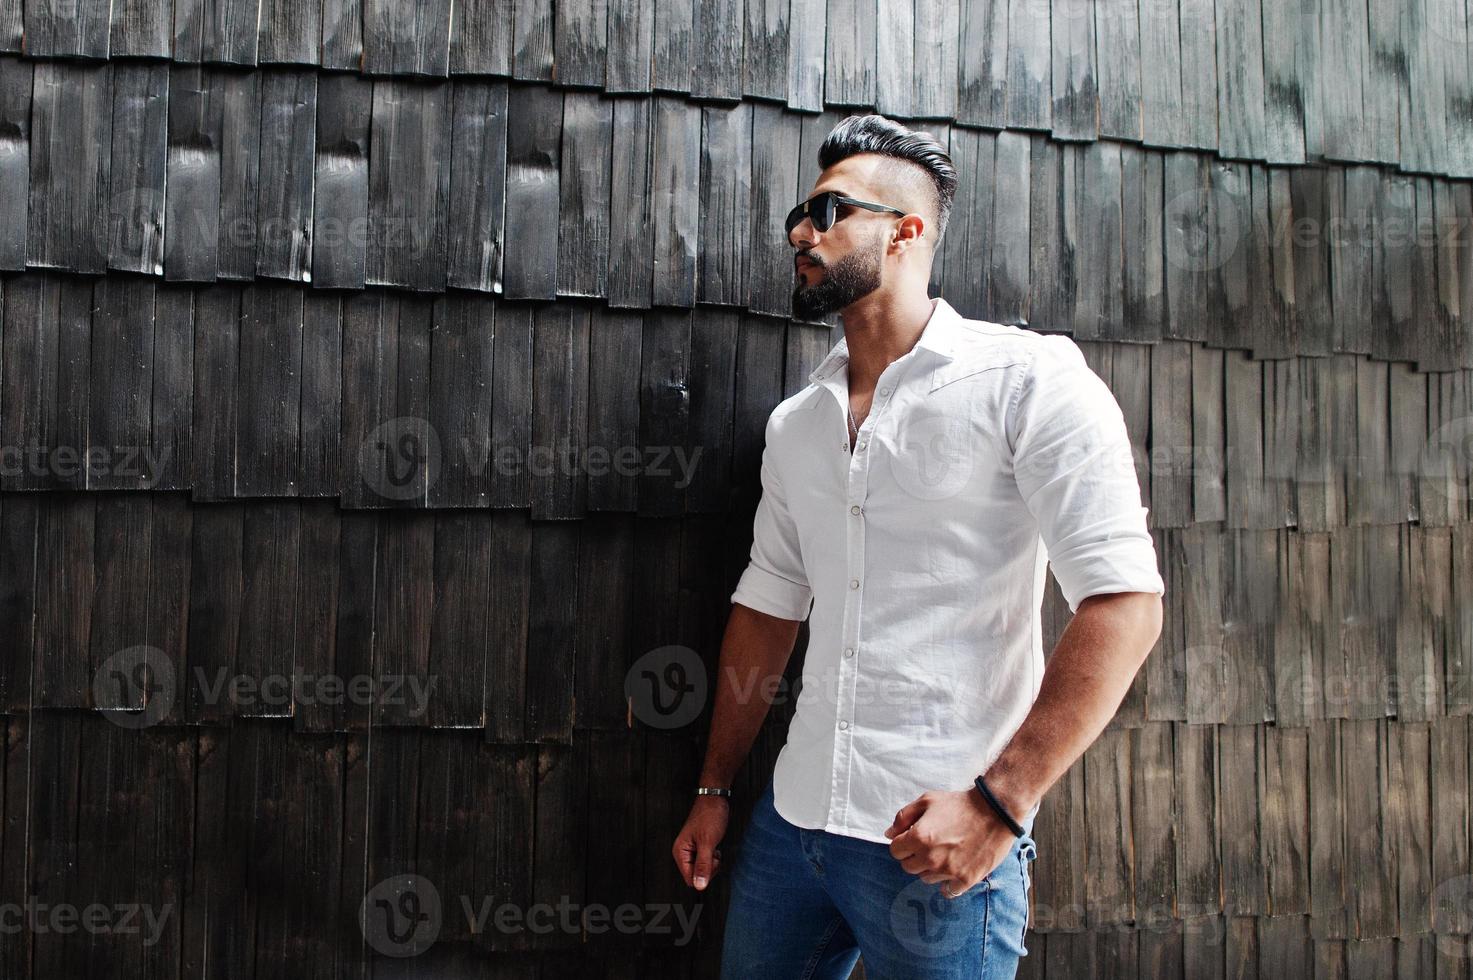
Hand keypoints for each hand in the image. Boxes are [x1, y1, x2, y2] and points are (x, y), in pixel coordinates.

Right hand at [672, 796, 728, 890]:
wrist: (715, 800)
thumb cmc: (709, 816)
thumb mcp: (708, 842)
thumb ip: (703, 865)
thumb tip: (699, 886)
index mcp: (680, 852)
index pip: (689, 879)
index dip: (703, 875)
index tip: (711, 861)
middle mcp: (684, 853)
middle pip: (697, 876)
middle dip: (709, 868)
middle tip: (714, 852)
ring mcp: (692, 851)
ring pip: (703, 870)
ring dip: (713, 863)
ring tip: (714, 848)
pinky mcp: (700, 848)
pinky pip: (707, 862)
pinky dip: (714, 858)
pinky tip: (715, 847)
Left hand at [884, 788, 1015, 899]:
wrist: (995, 810)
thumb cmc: (960, 804)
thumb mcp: (927, 800)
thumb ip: (903, 817)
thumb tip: (889, 834)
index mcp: (919, 837)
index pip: (895, 851)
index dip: (902, 843)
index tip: (912, 838)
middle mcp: (931, 857)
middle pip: (908, 867)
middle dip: (914, 856)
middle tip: (929, 845)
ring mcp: (948, 870)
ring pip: (926, 878)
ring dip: (930, 868)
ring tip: (945, 853)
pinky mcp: (966, 879)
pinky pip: (948, 891)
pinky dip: (948, 883)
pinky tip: (952, 871)